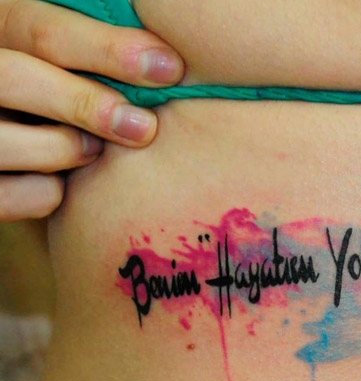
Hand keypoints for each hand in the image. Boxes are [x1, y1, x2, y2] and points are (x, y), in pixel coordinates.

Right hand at [0, 0, 184, 220]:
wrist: (11, 151)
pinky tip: (62, 182)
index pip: (41, 30)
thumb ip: (91, 57)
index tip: (168, 68)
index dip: (108, 49)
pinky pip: (22, 194)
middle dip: (88, 103)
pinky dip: (50, 194)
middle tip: (145, 127)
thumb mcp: (58, 64)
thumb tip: (167, 63)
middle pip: (19, 79)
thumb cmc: (53, 99)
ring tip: (93, 150)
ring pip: (17, 141)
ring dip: (71, 149)